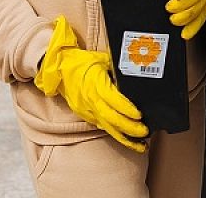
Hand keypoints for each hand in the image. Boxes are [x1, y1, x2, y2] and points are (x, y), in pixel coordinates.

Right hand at [34, 16, 148, 151]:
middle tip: (144, 132)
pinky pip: (102, 126)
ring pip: (107, 127)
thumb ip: (118, 68)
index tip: (139, 115)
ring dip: (124, 138)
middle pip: (110, 118)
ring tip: (140, 145)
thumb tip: (138, 71)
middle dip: (128, 127)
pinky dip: (116, 134)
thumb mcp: (103, 59)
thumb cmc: (84, 62)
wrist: (61, 69)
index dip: (126, 109)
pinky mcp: (86, 115)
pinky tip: (129, 141)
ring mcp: (87, 110)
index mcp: (95, 84)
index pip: (112, 100)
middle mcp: (90, 100)